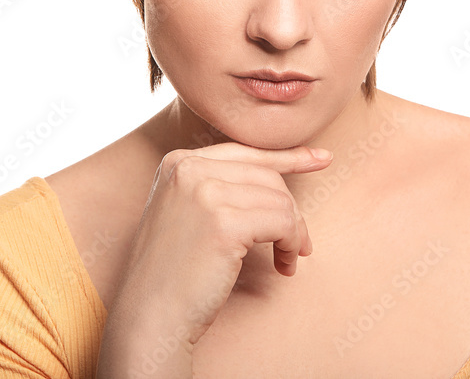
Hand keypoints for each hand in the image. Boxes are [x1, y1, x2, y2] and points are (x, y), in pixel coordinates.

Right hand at [99, 141, 332, 372]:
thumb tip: (279, 171)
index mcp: (177, 162)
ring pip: (279, 200)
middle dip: (291, 211)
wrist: (149, 317)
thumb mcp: (188, 214)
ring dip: (294, 233)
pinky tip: (284, 265)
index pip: (245, 153)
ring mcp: (203, 193)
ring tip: (288, 259)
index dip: (286, 158)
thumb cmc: (174, 274)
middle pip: (266, 177)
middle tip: (298, 245)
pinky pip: (283, 223)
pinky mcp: (223, 223)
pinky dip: (292, 244)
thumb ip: (218, 188)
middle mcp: (187, 169)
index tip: (320, 159)